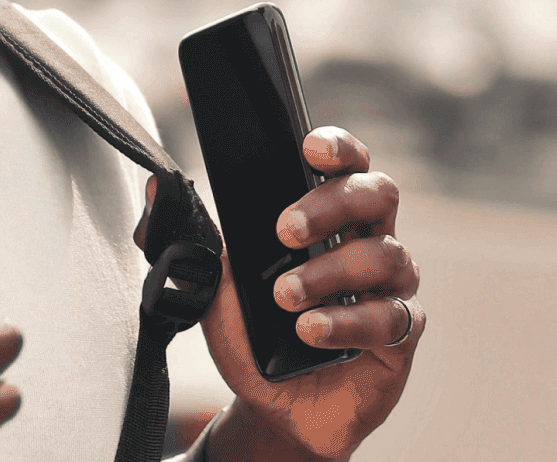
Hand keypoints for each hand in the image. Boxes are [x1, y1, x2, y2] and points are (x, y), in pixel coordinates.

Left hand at [197, 127, 421, 460]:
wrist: (272, 407)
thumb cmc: (254, 335)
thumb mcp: (213, 286)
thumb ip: (192, 240)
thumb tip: (156, 188)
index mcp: (332, 218)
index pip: (349, 165)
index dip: (338, 148)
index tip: (309, 149)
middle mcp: (370, 242)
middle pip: (377, 195)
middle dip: (330, 205)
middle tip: (283, 230)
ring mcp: (391, 288)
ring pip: (383, 256)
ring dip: (327, 272)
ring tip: (285, 298)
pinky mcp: (401, 336)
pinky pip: (391, 317)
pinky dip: (346, 322)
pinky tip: (310, 331)